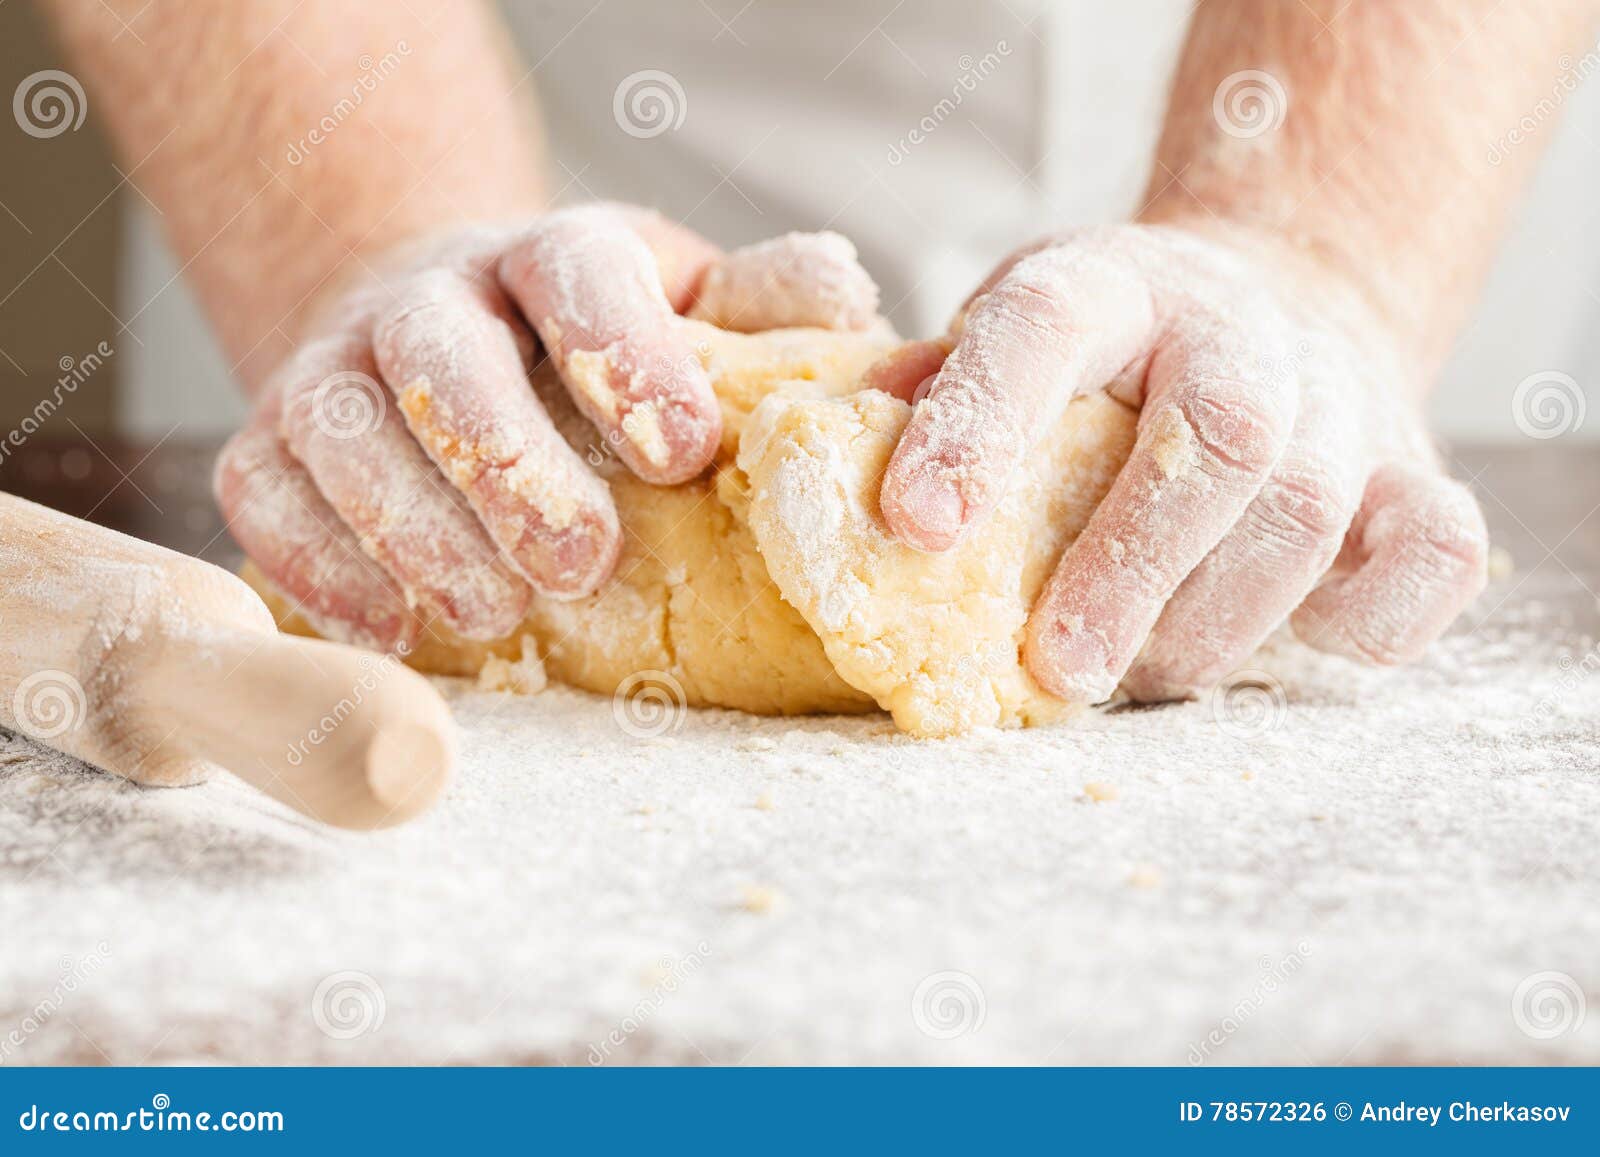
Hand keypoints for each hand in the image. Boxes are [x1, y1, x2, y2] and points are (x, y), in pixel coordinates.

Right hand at [215, 207, 877, 651]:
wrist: (440, 328)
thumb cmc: (588, 343)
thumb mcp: (686, 308)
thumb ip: (760, 306)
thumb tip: (845, 298)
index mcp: (551, 257)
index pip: (577, 273)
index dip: (626, 358)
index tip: (686, 453)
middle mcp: (433, 297)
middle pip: (444, 356)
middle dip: (508, 465)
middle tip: (580, 565)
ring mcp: (337, 362)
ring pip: (340, 425)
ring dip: (414, 528)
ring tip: (494, 615)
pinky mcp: (271, 436)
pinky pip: (262, 489)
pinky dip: (318, 563)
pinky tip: (390, 629)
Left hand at [876, 224, 1488, 703]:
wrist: (1274, 298)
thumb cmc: (1111, 349)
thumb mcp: (1015, 332)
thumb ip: (939, 390)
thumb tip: (841, 468)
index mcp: (1112, 287)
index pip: (1044, 330)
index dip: (981, 424)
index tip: (915, 526)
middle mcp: (1237, 331)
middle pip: (1217, 441)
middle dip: (1128, 569)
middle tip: (1055, 670)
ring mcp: (1338, 400)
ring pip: (1304, 518)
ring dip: (1211, 622)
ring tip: (1133, 676)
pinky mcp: (1412, 470)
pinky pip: (1431, 552)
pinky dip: (1374, 618)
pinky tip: (1298, 647)